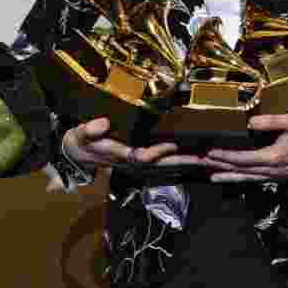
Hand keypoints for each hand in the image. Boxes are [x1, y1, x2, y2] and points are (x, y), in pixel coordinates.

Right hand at [62, 117, 204, 169]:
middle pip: (163, 164)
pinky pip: (166, 161)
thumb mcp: (80, 135)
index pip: (143, 156)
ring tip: (208, 157)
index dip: (158, 152)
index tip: (173, 145)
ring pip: (168, 164)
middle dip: (184, 160)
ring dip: (188, 161)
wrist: (79, 154)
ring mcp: (140, 163)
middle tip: (204, 157)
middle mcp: (134, 162)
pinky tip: (196, 156)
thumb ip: (90, 130)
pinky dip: (182, 159)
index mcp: (121, 155)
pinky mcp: (143, 160)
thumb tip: (103, 123)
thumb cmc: (82, 142)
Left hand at [202, 113, 287, 182]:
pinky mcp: (277, 176)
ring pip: (245, 178)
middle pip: (241, 170)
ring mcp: (276, 176)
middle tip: (200, 162)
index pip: (244, 159)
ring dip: (226, 175)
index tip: (209, 152)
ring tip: (208, 174)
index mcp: (276, 157)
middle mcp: (274, 171)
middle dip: (219, 166)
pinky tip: (224, 178)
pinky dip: (237, 179)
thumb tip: (250, 122)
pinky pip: (253, 179)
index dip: (226, 156)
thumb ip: (271, 121)